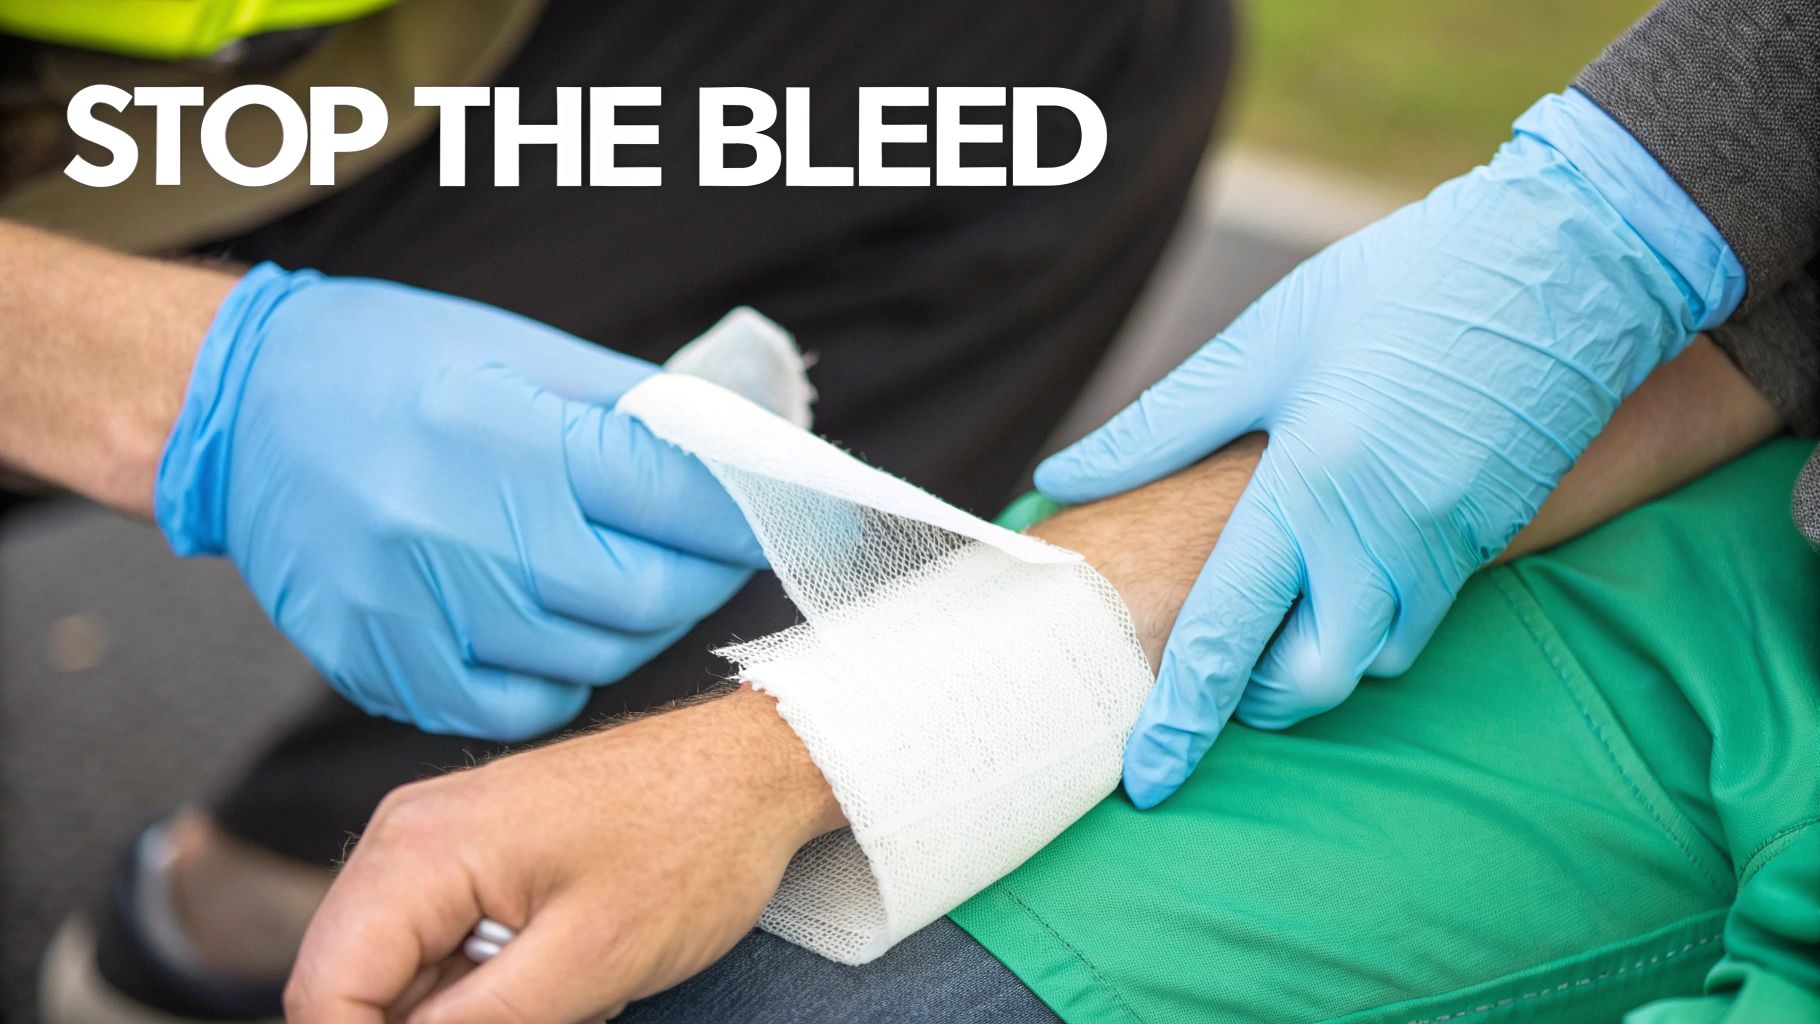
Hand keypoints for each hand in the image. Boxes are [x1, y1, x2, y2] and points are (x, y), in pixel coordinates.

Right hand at [155, 263, 763, 738]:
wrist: (240, 412)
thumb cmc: (394, 363)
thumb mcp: (523, 353)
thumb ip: (635, 415)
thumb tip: (742, 461)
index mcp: (499, 431)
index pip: (671, 498)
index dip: (742, 514)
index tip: (776, 515)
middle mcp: (452, 527)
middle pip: (641, 598)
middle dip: (700, 579)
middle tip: (712, 555)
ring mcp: (409, 606)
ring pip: (587, 660)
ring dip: (635, 627)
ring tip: (632, 581)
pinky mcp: (377, 659)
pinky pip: (513, 707)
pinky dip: (560, 677)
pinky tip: (557, 627)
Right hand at [284, 686, 844, 1023]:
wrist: (756, 767)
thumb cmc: (693, 842)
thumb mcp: (585, 965)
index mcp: (417, 851)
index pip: (323, 993)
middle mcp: (407, 835)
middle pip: (352, 984)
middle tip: (542, 1011)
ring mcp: (440, 840)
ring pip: (403, 973)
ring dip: (469, 1010)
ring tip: (569, 990)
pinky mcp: (475, 853)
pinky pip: (447, 945)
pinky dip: (494, 982)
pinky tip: (567, 971)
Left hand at [1038, 107, 1707, 806]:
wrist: (1573, 255)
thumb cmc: (1406, 282)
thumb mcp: (1269, 341)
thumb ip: (1164, 423)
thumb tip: (1064, 476)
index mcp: (1314, 486)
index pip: (1229, 636)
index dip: (1181, 718)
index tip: (1147, 780)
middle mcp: (1388, 535)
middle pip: (1316, 679)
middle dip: (1262, 697)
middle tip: (1224, 667)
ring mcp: (1453, 543)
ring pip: (1378, 655)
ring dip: (1324, 653)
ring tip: (1283, 601)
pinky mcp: (1496, 534)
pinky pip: (1426, 611)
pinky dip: (1377, 611)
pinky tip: (1350, 556)